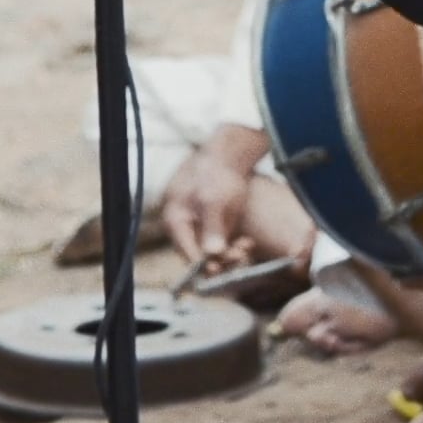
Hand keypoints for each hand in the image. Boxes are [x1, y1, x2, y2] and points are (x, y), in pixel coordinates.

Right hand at [162, 125, 268, 270]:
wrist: (231, 151)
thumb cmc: (219, 172)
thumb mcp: (215, 201)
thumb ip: (212, 228)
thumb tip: (211, 255)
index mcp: (175, 219)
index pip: (185, 253)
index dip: (204, 266)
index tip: (222, 272)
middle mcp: (183, 223)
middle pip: (198, 254)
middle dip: (221, 259)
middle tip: (241, 256)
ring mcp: (196, 221)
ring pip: (211, 249)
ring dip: (229, 253)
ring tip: (246, 247)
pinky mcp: (210, 220)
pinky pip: (219, 241)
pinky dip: (232, 244)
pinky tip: (246, 243)